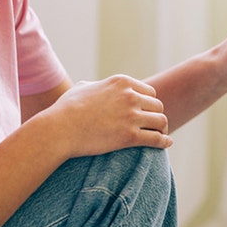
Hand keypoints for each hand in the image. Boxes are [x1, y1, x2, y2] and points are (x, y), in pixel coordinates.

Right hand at [39, 75, 171, 157]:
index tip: (147, 112)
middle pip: (157, 106)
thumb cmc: (66, 110)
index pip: (149, 92)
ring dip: (162, 129)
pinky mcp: (130, 136)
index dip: (149, 103)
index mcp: (121, 82)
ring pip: (161, 121)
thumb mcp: (82, 88)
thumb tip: (94, 86)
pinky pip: (157, 138)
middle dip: (156, 116)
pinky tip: (167, 143)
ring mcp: (131, 116)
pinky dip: (165, 141)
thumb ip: (96, 86)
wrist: (59, 129)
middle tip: (155, 126)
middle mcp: (129, 96)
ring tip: (161, 135)